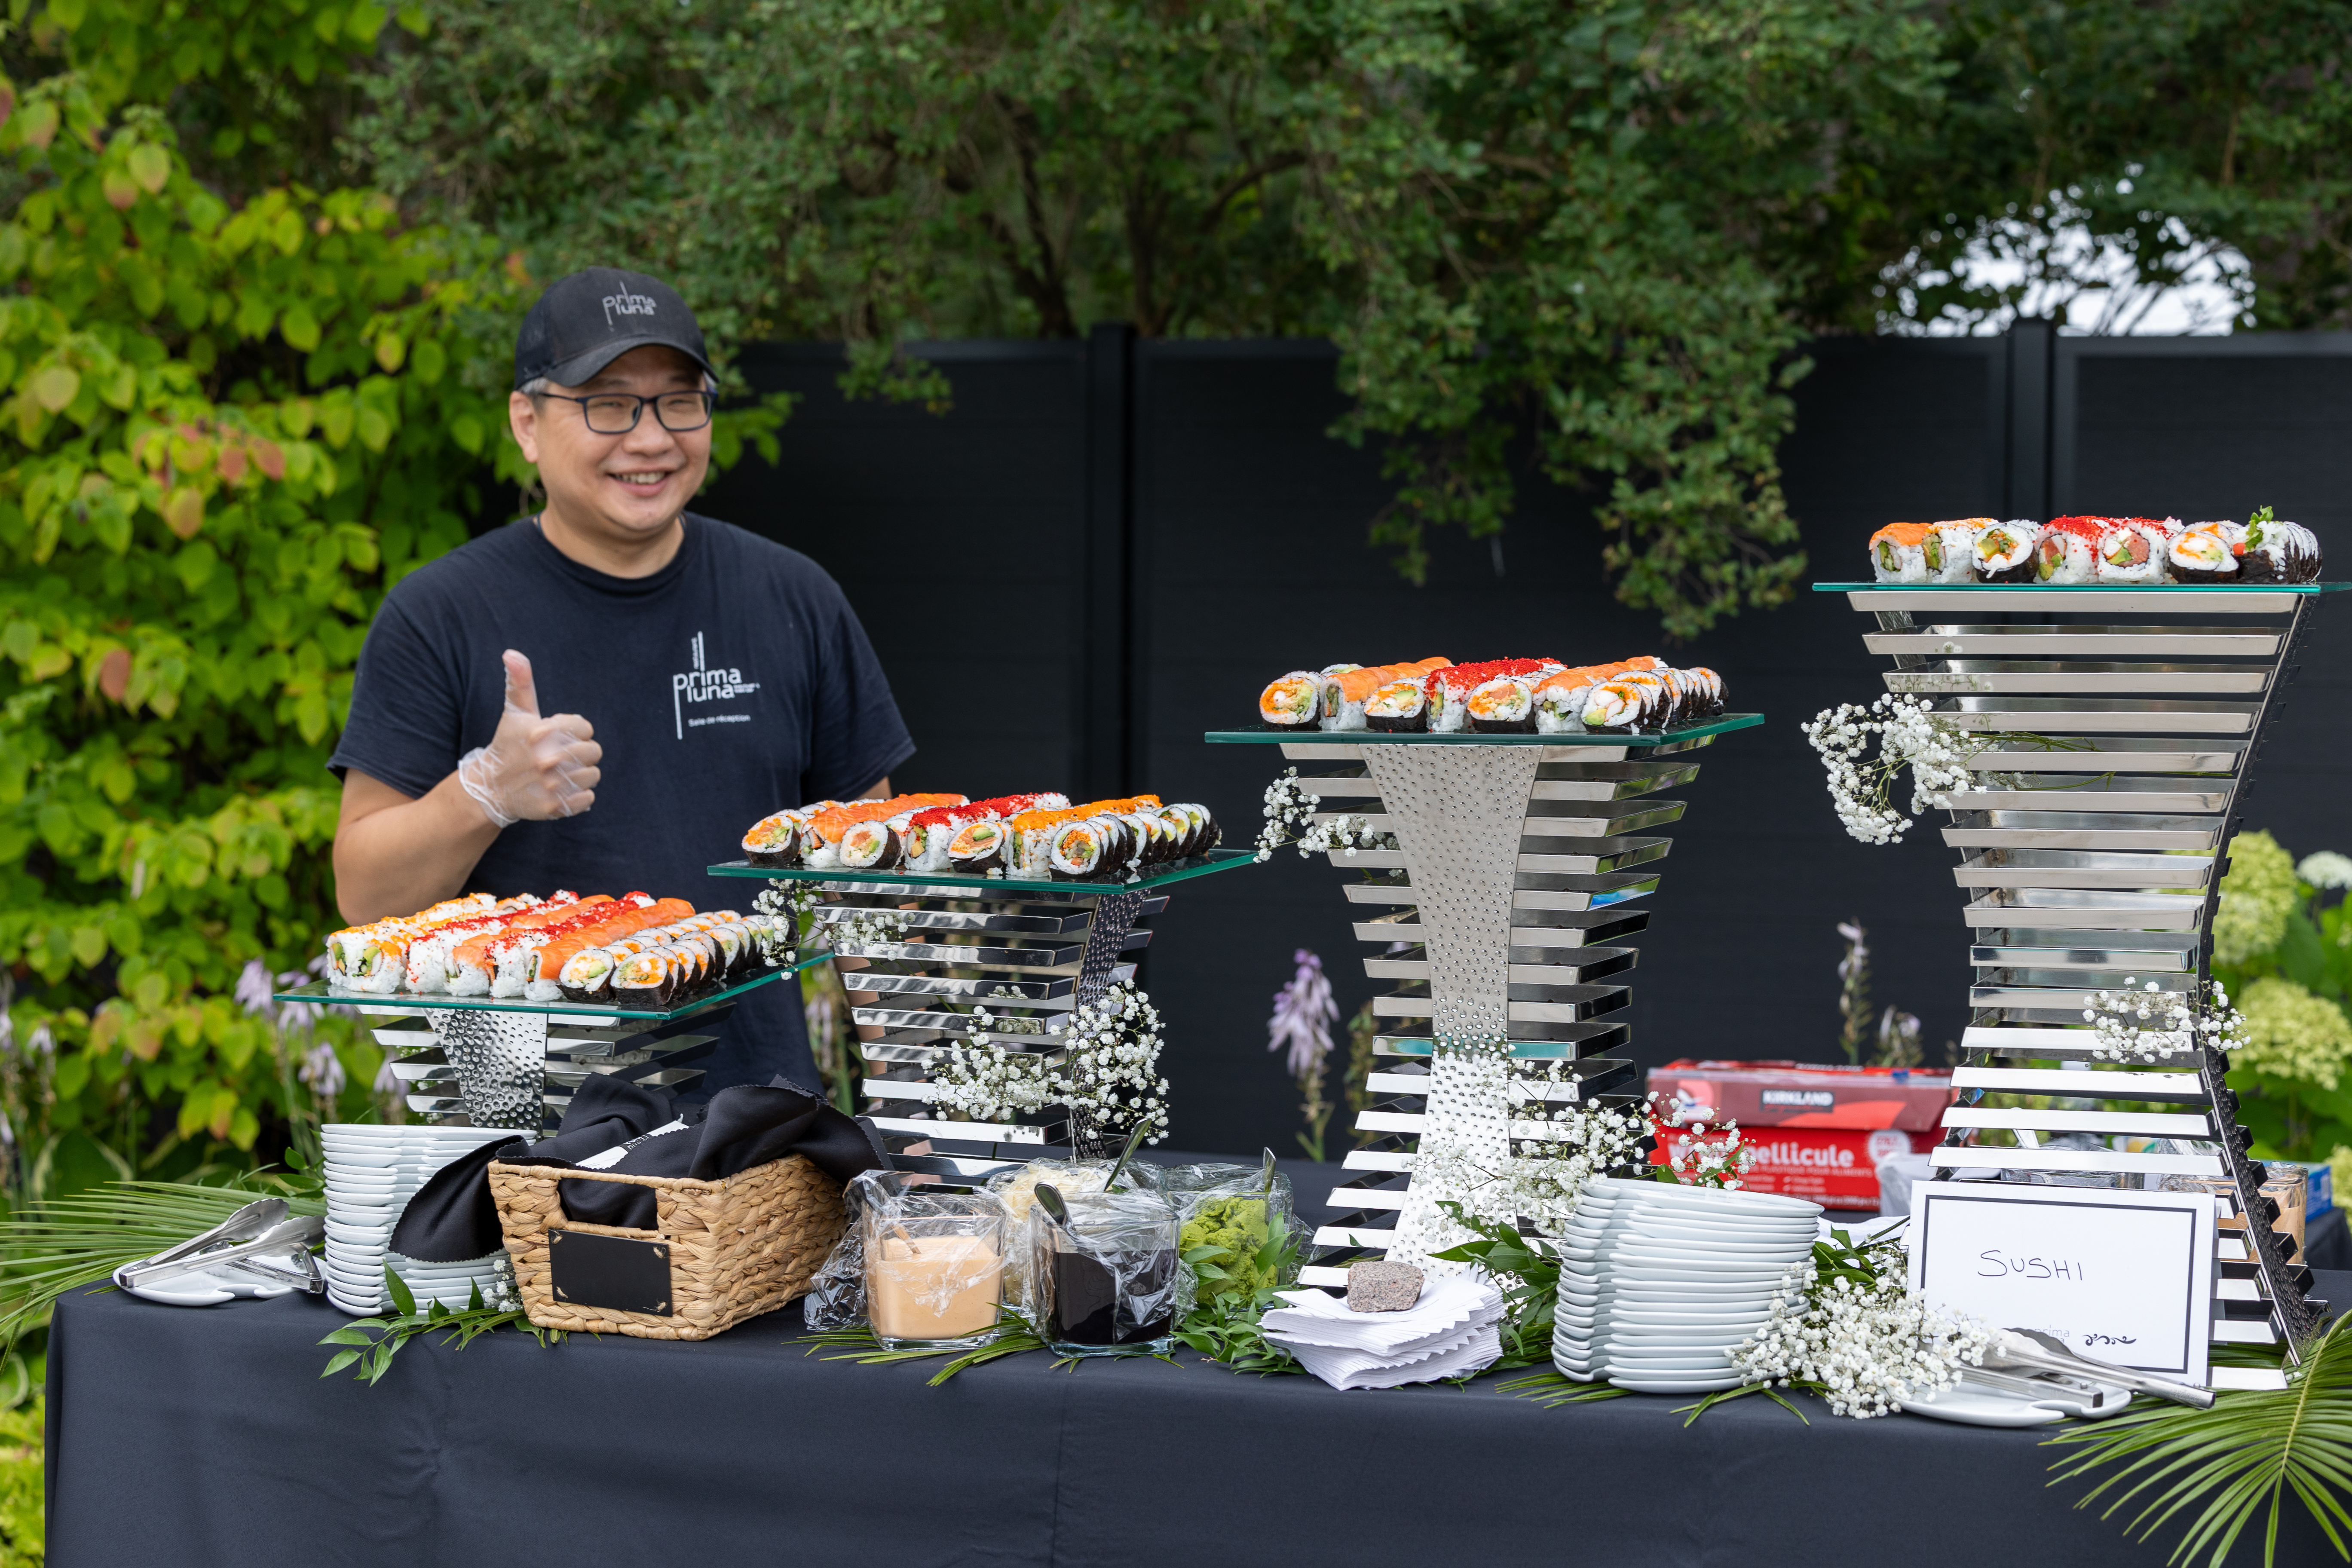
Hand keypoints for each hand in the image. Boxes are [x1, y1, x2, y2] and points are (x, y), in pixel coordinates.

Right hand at [454, 651, 600, 827]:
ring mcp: (549, 785)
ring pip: (593, 775)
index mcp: (540, 733)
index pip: (584, 727)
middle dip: (582, 752)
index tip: (560, 736)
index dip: (576, 731)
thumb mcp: (514, 713)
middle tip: (563, 756)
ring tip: (563, 773)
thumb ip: (519, 682)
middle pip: (593, 751)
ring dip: (582, 774)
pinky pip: (588, 798)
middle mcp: (545, 759)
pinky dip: (580, 796)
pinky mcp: (553, 807)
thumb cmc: (507, 745)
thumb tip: (512, 653)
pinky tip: (563, 789)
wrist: (489, 788)